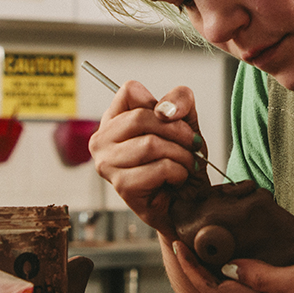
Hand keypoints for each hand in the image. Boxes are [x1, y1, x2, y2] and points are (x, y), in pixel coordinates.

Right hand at [88, 80, 209, 238]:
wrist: (189, 202)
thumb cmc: (181, 160)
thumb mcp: (186, 121)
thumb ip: (180, 100)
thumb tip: (165, 110)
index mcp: (113, 119)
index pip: (129, 90)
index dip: (161, 104)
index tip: (175, 121)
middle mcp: (102, 140)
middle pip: (142, 117)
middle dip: (178, 132)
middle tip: (191, 146)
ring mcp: (107, 165)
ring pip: (152, 145)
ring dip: (181, 156)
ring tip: (185, 165)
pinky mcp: (122, 186)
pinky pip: (159, 169)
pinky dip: (179, 173)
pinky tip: (176, 179)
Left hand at [170, 244, 293, 292]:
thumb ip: (268, 276)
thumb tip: (231, 268)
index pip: (217, 289)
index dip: (193, 271)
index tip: (178, 246)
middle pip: (221, 285)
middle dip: (198, 265)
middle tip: (184, 236)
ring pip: (238, 279)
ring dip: (217, 261)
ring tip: (206, 237)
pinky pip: (259, 273)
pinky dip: (243, 257)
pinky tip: (247, 242)